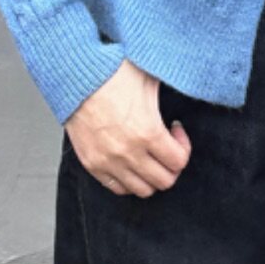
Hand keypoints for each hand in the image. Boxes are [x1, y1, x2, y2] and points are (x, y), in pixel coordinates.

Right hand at [66, 60, 190, 197]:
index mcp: (148, 132)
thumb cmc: (111, 73)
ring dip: (151, 175)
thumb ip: (172, 92)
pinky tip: (130, 161)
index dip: (183, 147)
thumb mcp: (150, 79)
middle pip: (164, 181)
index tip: (176, 132)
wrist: (75, 75)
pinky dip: (128, 180)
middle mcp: (129, 152)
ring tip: (148, 156)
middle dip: (171, 165)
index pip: (179, 162)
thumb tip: (189, 90)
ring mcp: (108, 161)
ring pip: (142, 190)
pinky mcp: (92, 164)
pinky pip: (117, 188)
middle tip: (166, 148)